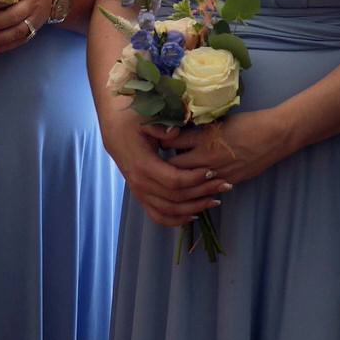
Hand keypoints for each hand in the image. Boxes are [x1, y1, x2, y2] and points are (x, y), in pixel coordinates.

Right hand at [99, 106, 225, 227]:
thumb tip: (174, 134)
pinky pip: (158, 216)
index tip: (212, 171)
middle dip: (202, 192)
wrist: (115, 128)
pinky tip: (194, 215)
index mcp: (143, 165)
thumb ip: (161, 128)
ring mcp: (139, 192)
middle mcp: (140, 183)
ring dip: (194, 208)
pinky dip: (176, 220)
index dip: (195, 178)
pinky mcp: (141, 197)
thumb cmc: (133, 121)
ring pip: (169, 211)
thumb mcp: (146, 118)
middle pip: (176, 197)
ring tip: (215, 200)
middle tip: (224, 184)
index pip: (174, 180)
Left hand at [149, 110, 294, 189]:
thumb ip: (197, 131)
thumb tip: (176, 135)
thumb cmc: (247, 123)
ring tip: (168, 176)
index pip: (172, 144)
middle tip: (154, 161)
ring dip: (178, 179)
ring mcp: (218, 174)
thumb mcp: (218, 122)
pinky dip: (196, 187)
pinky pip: (206, 189)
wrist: (274, 136)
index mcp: (204, 140)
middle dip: (163, 166)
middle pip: (175, 168)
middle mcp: (207, 160)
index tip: (151, 140)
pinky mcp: (229, 182)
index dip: (159, 143)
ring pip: (189, 183)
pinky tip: (191, 184)